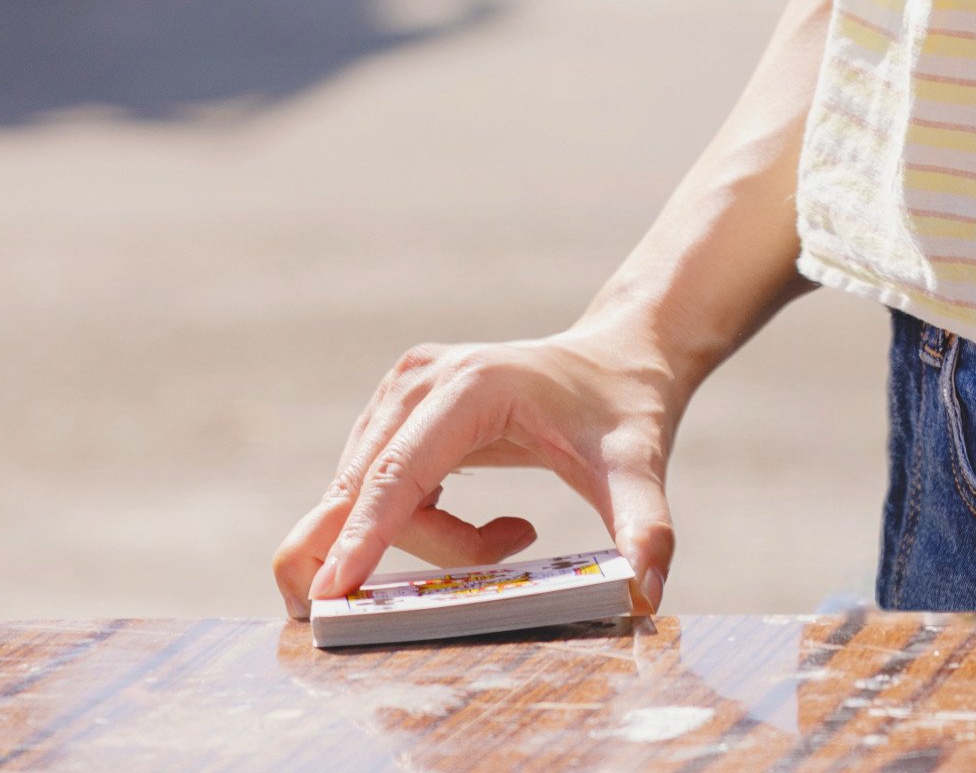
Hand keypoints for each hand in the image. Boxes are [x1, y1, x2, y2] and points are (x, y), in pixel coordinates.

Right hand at [271, 324, 677, 619]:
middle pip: (370, 493)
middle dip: (374, 556)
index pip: (400, 474)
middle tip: (380, 616)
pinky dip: (417, 528)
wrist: (616, 360)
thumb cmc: (623, 413)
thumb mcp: (639, 468)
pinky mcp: (394, 412)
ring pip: (367, 500)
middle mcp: (421, 380)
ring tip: (511, 536)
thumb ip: (645, 526)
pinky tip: (490, 527)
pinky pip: (377, 494)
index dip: (363, 536)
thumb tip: (645, 594)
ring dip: (428, 544)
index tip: (329, 594)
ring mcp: (400, 391)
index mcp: (472, 386)